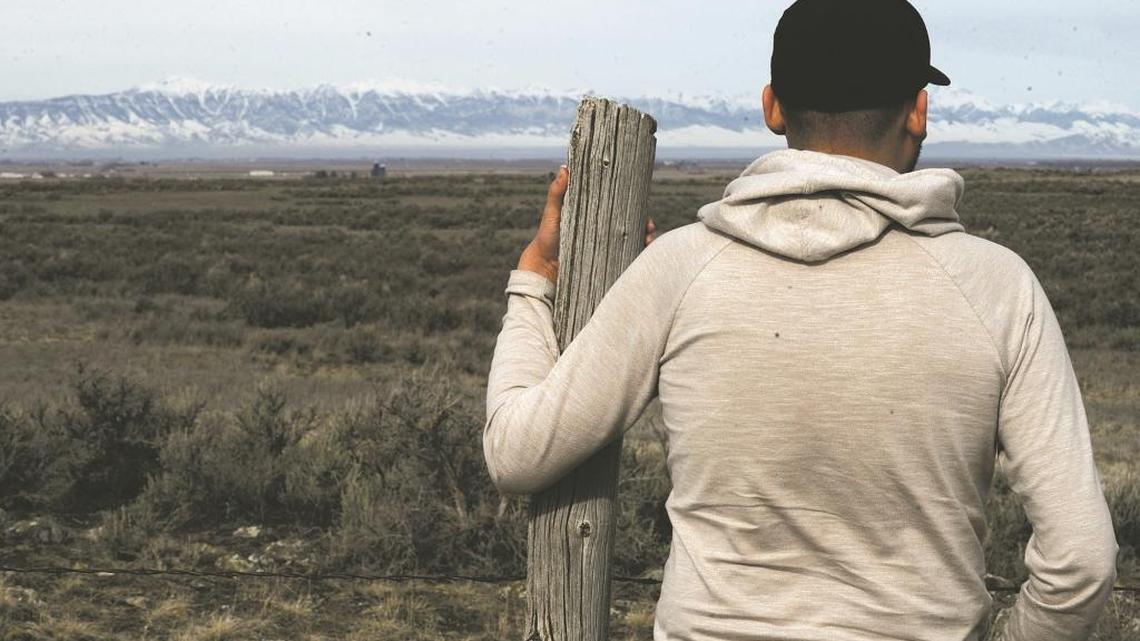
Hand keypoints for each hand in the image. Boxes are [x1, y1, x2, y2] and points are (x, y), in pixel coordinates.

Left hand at [518, 166, 657, 281]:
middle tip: (649, 226)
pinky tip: (642, 253)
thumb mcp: (553, 212)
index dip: (633, 205)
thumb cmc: (547, 236)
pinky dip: (636, 255)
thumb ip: (557, 192)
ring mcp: (605, 245)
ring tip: (648, 240)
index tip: (643, 205)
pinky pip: (625, 256)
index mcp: (595, 214)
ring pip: (631, 239)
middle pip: (630, 222)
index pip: (618, 206)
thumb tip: (564, 168)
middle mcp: (603, 228)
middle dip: (644, 223)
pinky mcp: (605, 260)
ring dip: (644, 238)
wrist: (543, 266)